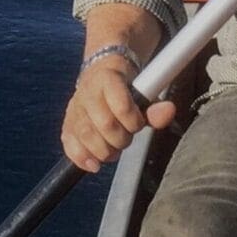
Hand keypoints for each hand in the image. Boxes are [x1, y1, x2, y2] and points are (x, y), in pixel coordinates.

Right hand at [61, 57, 175, 172]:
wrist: (100, 72)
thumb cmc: (126, 86)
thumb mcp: (143, 90)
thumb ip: (155, 106)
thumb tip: (169, 111)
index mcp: (108, 79)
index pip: (122, 107)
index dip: (134, 121)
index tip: (138, 123)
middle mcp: (88, 92)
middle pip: (105, 125)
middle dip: (121, 139)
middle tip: (127, 137)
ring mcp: (75, 109)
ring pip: (87, 137)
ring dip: (105, 151)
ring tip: (114, 148)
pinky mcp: (67, 124)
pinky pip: (70, 146)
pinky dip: (82, 159)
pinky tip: (95, 163)